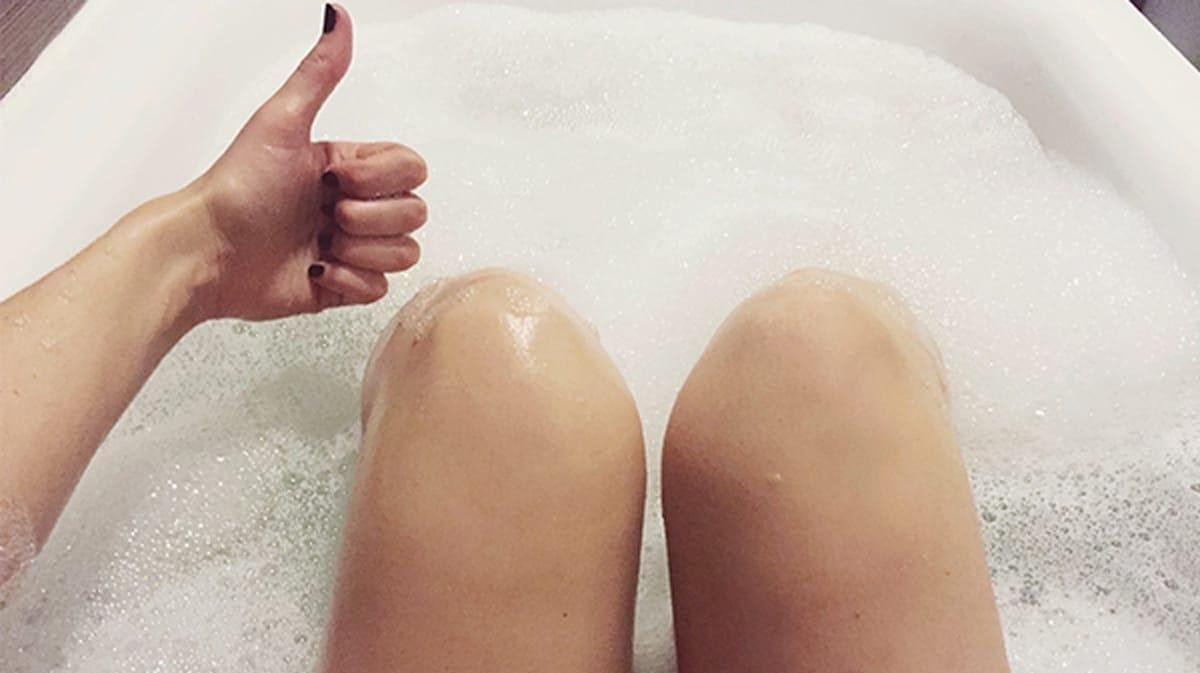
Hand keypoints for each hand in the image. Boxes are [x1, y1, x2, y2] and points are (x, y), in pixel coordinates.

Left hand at [192, 3, 426, 319]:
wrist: (206, 253)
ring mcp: (350, 249)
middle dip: (370, 218)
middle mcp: (353, 206)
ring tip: (318, 245)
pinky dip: (348, 282)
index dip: (380, 178)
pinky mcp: (341, 287)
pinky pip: (380, 290)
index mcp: (347, 167)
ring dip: (360, 251)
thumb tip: (337, 18)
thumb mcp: (280, 124)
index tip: (334, 178)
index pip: (411, 169)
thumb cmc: (235, 189)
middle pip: (414, 213)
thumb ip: (318, 75)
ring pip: (403, 253)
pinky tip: (315, 271)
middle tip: (324, 215)